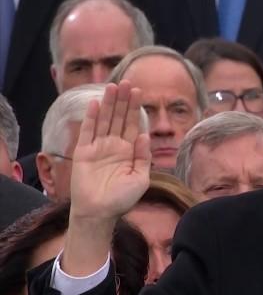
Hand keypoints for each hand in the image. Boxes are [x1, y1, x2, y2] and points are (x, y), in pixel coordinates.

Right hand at [70, 81, 150, 222]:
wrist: (99, 212)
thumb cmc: (122, 199)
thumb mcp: (141, 179)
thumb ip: (143, 157)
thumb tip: (146, 135)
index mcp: (130, 151)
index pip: (133, 124)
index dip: (135, 108)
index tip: (139, 91)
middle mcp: (114, 146)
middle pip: (120, 118)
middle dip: (123, 100)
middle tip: (127, 82)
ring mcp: (99, 147)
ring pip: (105, 120)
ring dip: (109, 104)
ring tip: (113, 86)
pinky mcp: (84, 152)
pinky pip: (88, 131)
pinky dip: (92, 117)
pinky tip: (96, 103)